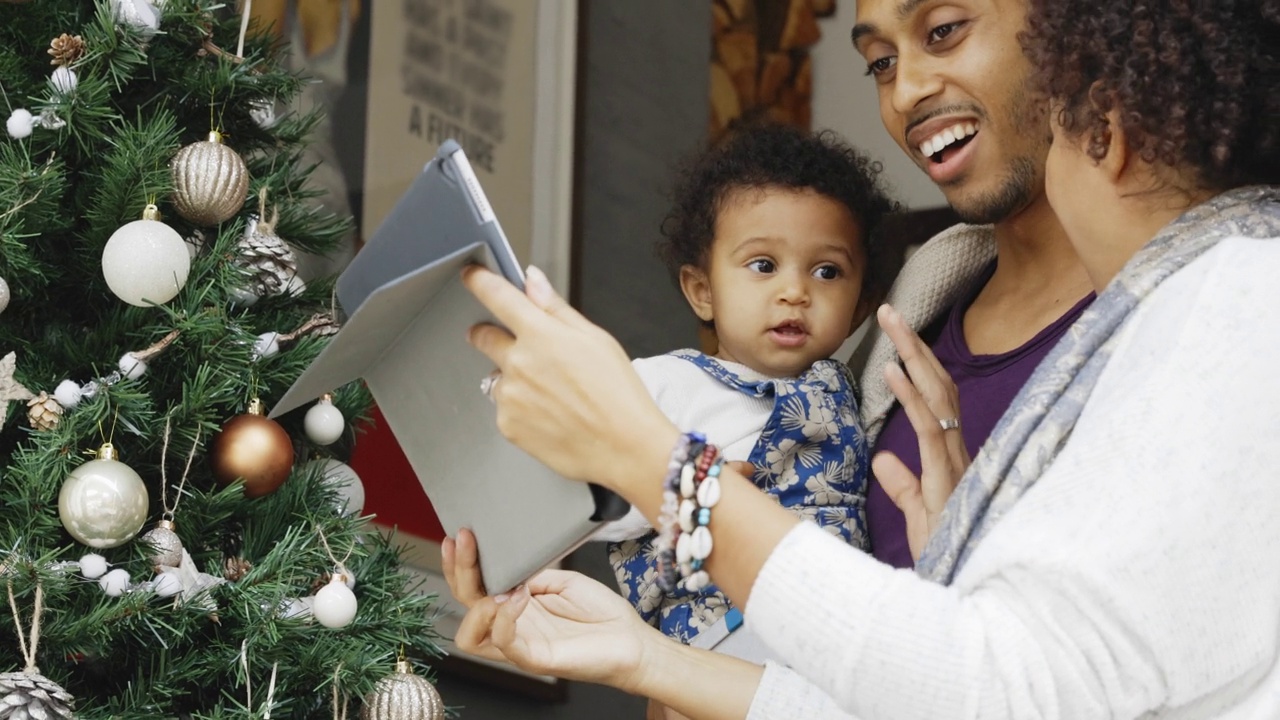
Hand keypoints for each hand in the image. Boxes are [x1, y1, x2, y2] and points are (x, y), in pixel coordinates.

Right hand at [443, 528, 654, 689]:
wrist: (631, 639)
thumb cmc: (600, 613)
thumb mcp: (561, 580)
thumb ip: (531, 573)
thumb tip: (507, 562)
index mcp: (513, 606)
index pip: (473, 589)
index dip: (460, 565)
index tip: (459, 535)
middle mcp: (510, 626)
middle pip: (464, 607)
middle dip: (459, 571)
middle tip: (465, 541)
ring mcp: (519, 645)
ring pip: (469, 636)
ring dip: (476, 605)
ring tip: (497, 585)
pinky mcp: (534, 659)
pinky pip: (503, 643)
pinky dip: (504, 617)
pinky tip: (519, 597)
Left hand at [463, 265, 679, 498]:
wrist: (624, 448)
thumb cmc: (618, 394)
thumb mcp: (595, 339)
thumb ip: (556, 308)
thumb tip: (532, 280)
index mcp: (541, 334)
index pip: (497, 296)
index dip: (479, 281)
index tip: (471, 276)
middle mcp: (518, 362)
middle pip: (483, 336)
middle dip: (491, 335)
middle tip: (518, 347)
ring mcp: (510, 396)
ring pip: (498, 376)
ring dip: (514, 378)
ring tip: (553, 394)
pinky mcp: (507, 425)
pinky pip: (504, 408)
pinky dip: (520, 409)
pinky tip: (550, 414)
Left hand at [871, 304, 970, 560]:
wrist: (960, 588)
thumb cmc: (946, 553)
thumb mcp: (917, 514)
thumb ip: (903, 484)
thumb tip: (883, 458)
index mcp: (949, 456)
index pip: (935, 399)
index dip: (919, 365)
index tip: (897, 335)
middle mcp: (957, 451)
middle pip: (937, 385)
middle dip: (915, 345)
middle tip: (890, 309)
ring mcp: (955, 461)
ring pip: (936, 396)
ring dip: (912, 355)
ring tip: (891, 322)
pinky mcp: (947, 476)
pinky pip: (929, 427)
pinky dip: (910, 395)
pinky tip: (892, 369)